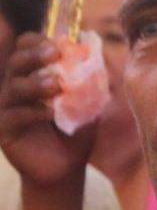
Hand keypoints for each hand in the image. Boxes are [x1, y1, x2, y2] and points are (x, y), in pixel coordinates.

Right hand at [0, 33, 96, 188]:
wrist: (67, 168)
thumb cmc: (76, 132)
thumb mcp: (88, 103)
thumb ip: (90, 80)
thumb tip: (95, 52)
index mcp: (33, 76)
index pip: (25, 48)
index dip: (37, 41)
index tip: (59, 43)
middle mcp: (16, 88)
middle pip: (16, 62)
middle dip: (35, 55)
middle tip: (55, 54)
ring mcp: (7, 108)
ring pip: (14, 87)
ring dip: (36, 83)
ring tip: (57, 86)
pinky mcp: (5, 130)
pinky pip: (14, 115)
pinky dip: (33, 111)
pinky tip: (50, 114)